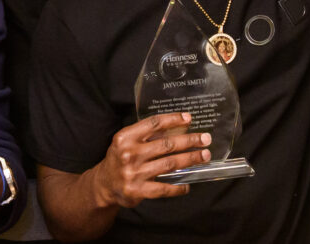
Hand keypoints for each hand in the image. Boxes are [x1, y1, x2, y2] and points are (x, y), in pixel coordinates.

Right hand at [89, 112, 211, 208]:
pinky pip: (164, 188)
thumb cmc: (120, 158)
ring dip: (190, 159)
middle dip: (189, 141)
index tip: (189, 118)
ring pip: (169, 164)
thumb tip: (178, 128)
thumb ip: (146, 135)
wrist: (104, 184)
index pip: (153, 124)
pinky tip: (187, 184)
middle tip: (205, 139)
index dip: (173, 119)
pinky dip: (178, 187)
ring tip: (204, 156)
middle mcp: (129, 154)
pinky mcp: (137, 191)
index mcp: (125, 137)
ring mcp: (133, 173)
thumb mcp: (126, 142)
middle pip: (166, 144)